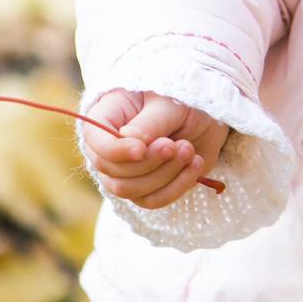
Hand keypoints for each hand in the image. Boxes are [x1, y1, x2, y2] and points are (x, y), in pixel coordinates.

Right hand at [82, 88, 229, 208]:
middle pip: (112, 172)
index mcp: (108, 114)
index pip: (94, 139)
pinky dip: (176, 187)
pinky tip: (195, 164)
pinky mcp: (146, 187)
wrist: (207, 117)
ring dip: (165, 175)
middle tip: (177, 146)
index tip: (142, 150)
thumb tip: (128, 140)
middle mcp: (111, 146)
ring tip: (188, 150)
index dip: (115, 150)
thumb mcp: (169, 105)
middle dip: (149, 163)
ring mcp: (126, 170)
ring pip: (130, 190)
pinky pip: (152, 200)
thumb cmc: (183, 101)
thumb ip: (149, 124)